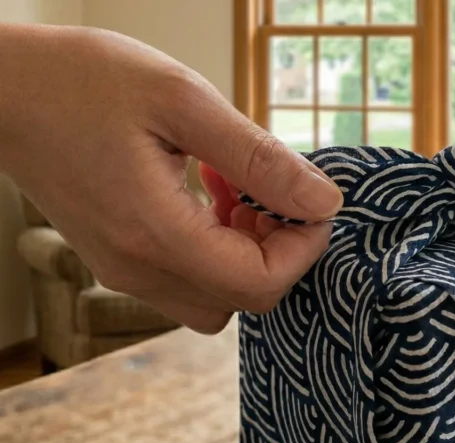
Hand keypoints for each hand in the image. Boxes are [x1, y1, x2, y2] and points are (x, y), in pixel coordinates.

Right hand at [0, 24, 343, 333]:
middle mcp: (135, 269)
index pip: (260, 284)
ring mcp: (121, 270)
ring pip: (216, 297)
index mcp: (154, 234)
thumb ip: (259, 159)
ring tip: (234, 185)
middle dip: (277, 251)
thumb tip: (324, 201)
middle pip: (243, 300)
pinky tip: (206, 188)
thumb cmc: (80, 80)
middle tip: (270, 191)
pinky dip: (213, 246)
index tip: (309, 201)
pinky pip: (185, 278)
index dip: (303, 250)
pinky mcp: (115, 258)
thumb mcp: (184, 102)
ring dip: (245, 250)